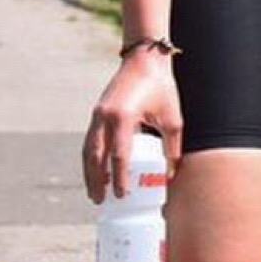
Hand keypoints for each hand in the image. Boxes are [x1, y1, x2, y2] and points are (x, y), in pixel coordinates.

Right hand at [83, 53, 182, 203]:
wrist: (145, 60)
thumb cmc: (162, 88)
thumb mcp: (173, 119)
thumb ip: (172, 147)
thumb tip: (169, 175)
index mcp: (123, 118)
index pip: (119, 156)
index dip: (119, 178)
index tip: (122, 195)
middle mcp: (104, 117)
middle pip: (95, 157)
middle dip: (96, 181)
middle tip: (99, 201)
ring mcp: (97, 114)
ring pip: (88, 149)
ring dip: (89, 172)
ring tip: (94, 191)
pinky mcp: (97, 112)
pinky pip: (90, 140)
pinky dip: (90, 157)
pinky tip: (95, 170)